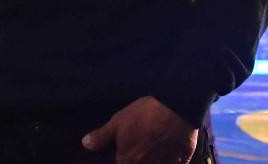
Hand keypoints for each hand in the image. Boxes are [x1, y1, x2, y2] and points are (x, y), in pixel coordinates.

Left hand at [82, 96, 196, 163]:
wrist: (176, 108)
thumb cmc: (144, 114)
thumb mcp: (119, 121)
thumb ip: (102, 136)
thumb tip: (85, 144)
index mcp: (126, 161)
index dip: (123, 159)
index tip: (129, 150)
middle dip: (140, 159)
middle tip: (145, 144)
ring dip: (154, 160)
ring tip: (156, 146)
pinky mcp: (181, 163)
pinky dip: (171, 161)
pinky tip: (170, 151)